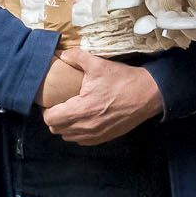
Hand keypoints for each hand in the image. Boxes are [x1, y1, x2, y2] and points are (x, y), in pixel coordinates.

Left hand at [42, 53, 164, 144]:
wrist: (148, 95)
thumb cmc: (123, 80)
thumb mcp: (100, 64)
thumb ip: (77, 57)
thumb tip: (62, 55)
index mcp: (82, 110)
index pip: (51, 119)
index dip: (47, 110)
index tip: (51, 100)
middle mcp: (87, 127)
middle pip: (57, 130)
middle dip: (54, 118)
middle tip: (59, 105)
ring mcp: (96, 135)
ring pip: (68, 137)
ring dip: (65, 127)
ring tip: (71, 112)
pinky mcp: (105, 138)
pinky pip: (82, 141)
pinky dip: (78, 133)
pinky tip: (84, 120)